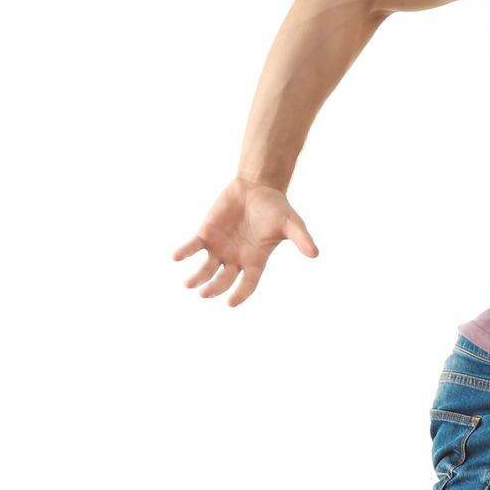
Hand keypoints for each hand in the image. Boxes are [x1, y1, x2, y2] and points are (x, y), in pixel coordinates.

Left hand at [172, 178, 318, 307]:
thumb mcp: (291, 223)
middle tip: (204, 294)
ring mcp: (220, 248)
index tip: (230, 303)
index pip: (248, 284)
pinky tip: (175, 257)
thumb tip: (315, 253)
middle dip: (214, 288)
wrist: (258, 187)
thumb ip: (301, 239)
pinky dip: (184, 252)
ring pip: (206, 268)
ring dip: (197, 277)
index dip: (240, 294)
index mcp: (256, 261)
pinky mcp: (207, 233)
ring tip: (188, 284)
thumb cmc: (277, 207)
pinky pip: (193, 247)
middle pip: (224, 280)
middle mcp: (236, 259)